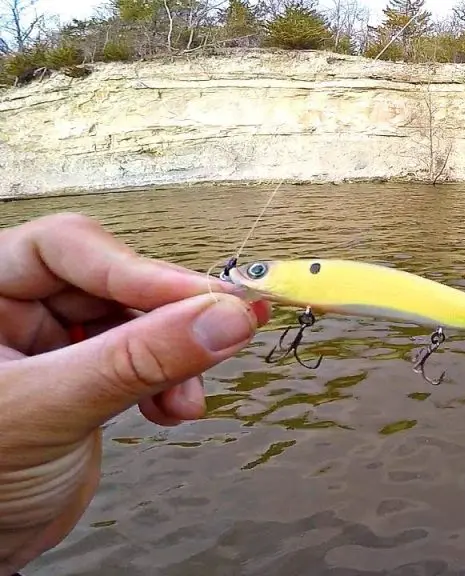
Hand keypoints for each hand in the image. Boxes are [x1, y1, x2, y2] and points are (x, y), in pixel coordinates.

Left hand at [0, 213, 269, 574]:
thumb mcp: (50, 411)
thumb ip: (136, 361)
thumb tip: (224, 318)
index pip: (68, 249)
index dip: (138, 269)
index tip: (206, 299)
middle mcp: (15, 308)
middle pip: (112, 281)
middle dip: (166, 319)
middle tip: (223, 334)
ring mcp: (50, 344)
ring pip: (135, 322)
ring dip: (174, 358)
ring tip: (187, 399)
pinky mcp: (83, 378)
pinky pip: (141, 361)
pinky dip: (167, 384)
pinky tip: (173, 411)